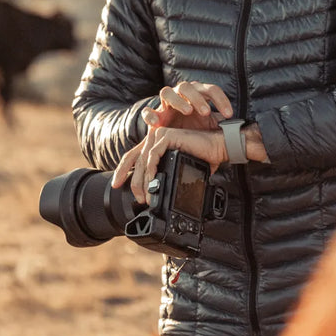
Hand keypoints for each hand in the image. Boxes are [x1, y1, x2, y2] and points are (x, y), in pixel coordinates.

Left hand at [112, 125, 228, 203]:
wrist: (218, 148)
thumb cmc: (204, 157)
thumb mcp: (182, 168)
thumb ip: (171, 175)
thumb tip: (162, 195)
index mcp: (158, 145)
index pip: (136, 158)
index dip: (124, 171)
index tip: (117, 186)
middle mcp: (155, 139)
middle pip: (136, 161)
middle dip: (134, 183)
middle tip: (139, 199)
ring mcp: (160, 136)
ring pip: (144, 161)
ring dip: (143, 181)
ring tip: (146, 195)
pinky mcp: (166, 136)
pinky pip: (153, 155)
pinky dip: (151, 170)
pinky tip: (152, 181)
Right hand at [142, 81, 233, 132]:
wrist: (174, 135)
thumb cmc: (195, 127)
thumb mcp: (210, 125)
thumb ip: (221, 125)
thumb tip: (240, 132)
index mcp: (198, 94)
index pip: (211, 90)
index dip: (221, 100)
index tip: (229, 115)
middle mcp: (181, 94)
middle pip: (188, 87)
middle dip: (198, 98)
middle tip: (206, 111)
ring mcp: (165, 103)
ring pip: (167, 92)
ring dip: (178, 100)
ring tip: (187, 111)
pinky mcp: (154, 115)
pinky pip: (148, 111)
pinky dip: (150, 115)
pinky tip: (157, 122)